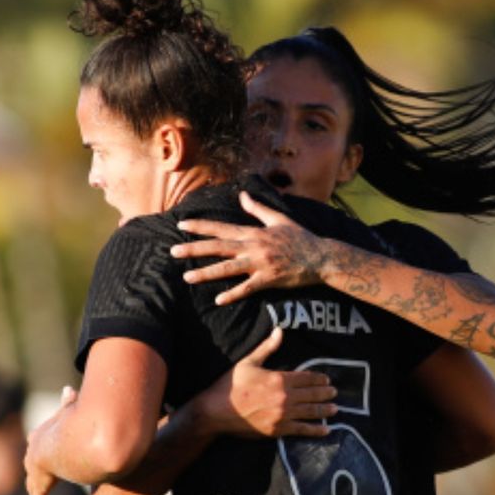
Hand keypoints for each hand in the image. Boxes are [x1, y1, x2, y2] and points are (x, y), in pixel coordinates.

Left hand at [24, 385, 76, 494]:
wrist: (60, 442)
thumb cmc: (68, 424)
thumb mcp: (69, 412)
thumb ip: (69, 402)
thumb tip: (68, 388)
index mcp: (41, 439)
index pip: (37, 443)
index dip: (39, 446)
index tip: (37, 448)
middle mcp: (34, 455)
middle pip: (33, 466)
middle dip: (35, 473)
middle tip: (37, 481)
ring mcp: (35, 472)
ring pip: (34, 485)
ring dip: (36, 492)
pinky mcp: (40, 486)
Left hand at [171, 191, 328, 305]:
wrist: (321, 257)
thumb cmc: (300, 238)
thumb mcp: (279, 219)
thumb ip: (258, 208)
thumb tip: (241, 195)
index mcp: (253, 232)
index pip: (221, 228)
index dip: (200, 226)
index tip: (181, 225)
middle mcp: (253, 246)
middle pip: (218, 247)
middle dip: (194, 249)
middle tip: (172, 251)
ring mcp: (260, 263)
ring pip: (228, 268)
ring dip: (206, 273)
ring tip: (187, 277)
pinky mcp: (269, 279)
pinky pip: (248, 288)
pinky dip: (233, 294)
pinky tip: (218, 300)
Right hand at [193, 326, 336, 438]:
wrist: (216, 412)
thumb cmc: (231, 385)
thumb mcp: (248, 362)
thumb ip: (267, 348)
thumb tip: (279, 330)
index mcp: (279, 379)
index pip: (306, 378)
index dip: (319, 379)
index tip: (327, 380)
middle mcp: (284, 398)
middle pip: (312, 395)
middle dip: (326, 393)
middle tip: (334, 393)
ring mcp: (283, 415)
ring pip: (311, 412)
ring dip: (325, 410)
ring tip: (335, 409)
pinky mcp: (278, 430)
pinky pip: (302, 430)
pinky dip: (315, 430)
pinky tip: (326, 430)